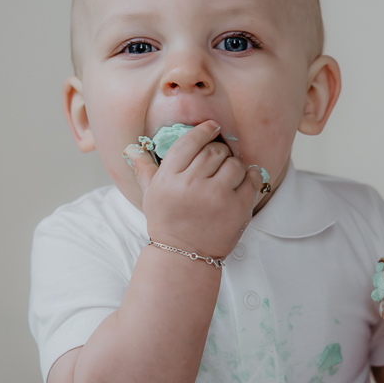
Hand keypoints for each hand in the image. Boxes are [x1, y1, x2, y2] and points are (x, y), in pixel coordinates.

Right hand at [123, 121, 262, 258]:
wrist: (183, 255)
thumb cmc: (167, 222)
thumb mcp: (151, 195)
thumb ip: (144, 169)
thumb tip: (131, 148)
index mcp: (169, 179)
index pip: (189, 142)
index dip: (203, 131)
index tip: (212, 127)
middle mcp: (191, 185)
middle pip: (214, 151)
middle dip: (218, 151)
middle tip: (218, 160)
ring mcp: (216, 197)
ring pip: (234, 163)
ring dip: (234, 165)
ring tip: (227, 175)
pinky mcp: (237, 208)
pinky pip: (251, 179)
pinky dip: (250, 177)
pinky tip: (242, 181)